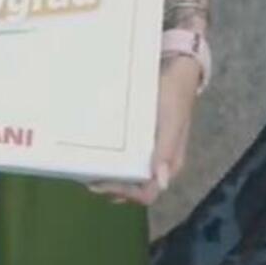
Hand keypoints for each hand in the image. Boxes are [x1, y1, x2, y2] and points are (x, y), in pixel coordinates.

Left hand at [88, 55, 201, 205]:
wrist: (177, 70)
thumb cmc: (174, 95)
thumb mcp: (171, 121)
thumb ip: (166, 150)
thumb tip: (162, 182)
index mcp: (170, 164)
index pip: (147, 194)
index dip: (124, 192)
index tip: (100, 183)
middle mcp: (160, 164)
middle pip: (135, 189)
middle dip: (112, 189)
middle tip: (87, 179)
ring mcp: (151, 153)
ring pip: (130, 177)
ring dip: (111, 179)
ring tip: (87, 171)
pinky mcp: (143, 141)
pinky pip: (128, 159)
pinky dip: (113, 163)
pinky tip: (97, 155)